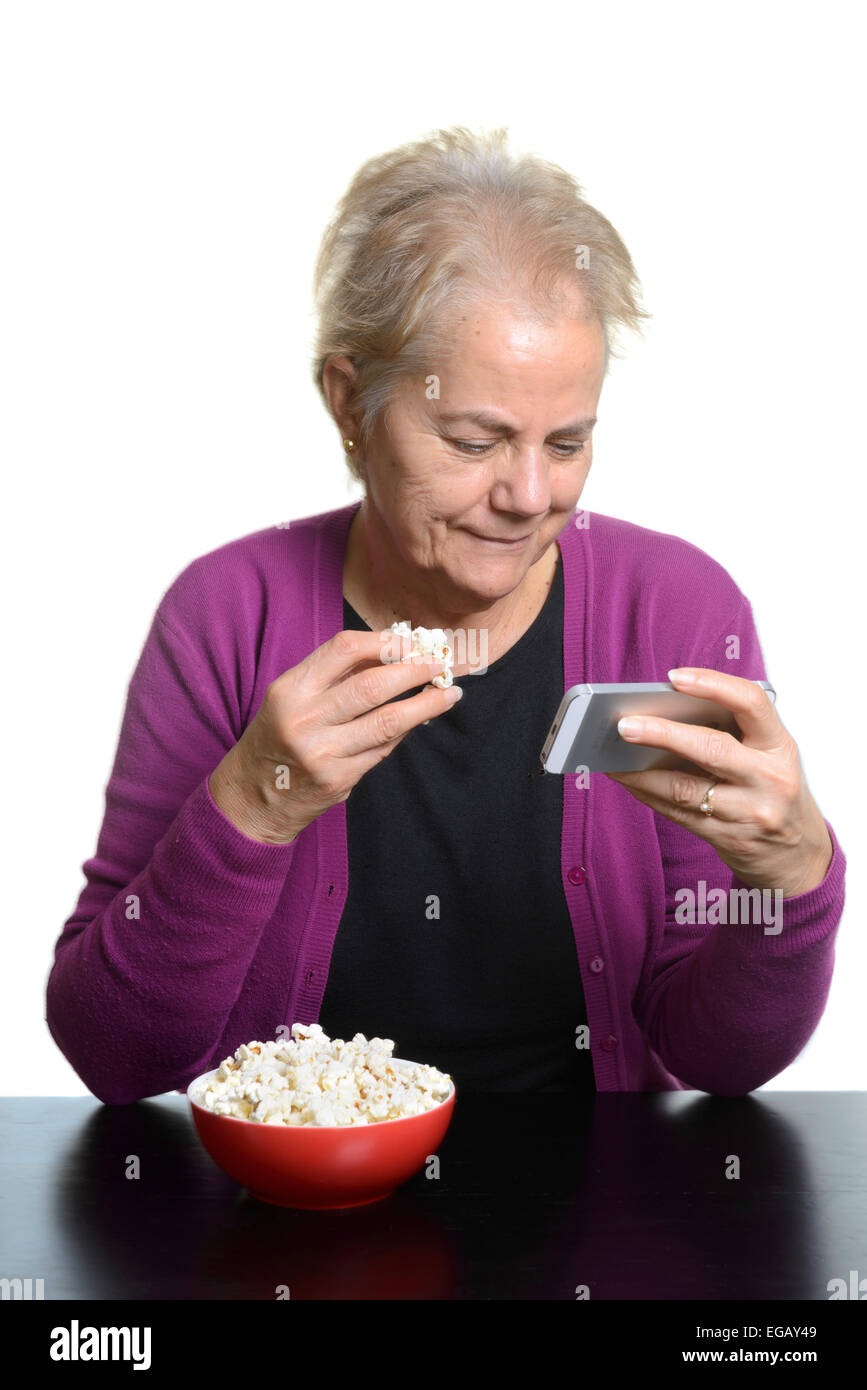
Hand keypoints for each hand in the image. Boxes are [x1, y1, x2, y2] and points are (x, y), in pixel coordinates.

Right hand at [209, 628, 461, 843]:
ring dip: (425, 704)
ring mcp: (322, 752)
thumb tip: (392, 652)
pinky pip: (383, 749)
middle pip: (372, 685)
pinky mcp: (338, 779)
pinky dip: (404, 732)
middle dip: (414, 671)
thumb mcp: (291, 699)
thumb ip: (334, 677)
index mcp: (290, 689)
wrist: (251, 798)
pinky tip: (419, 721)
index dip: (384, 642)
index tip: (411, 641)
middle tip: (439, 664)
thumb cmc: (276, 740)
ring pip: (388, 721)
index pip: (344, 650)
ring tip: (449, 693)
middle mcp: (303, 719)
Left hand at [605, 668, 832, 897]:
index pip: (751, 703)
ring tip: (610, 754)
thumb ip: (732, 733)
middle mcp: (769, 778)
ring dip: (640, 771)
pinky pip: (677, 812)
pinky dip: (647, 793)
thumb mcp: (768, 756)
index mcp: (780, 745)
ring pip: (685, 787)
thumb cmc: (772, 791)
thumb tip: (663, 712)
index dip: (713, 684)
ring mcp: (749, 812)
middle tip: (625, 724)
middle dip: (663, 733)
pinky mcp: (728, 839)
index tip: (674, 678)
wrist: (798, 855)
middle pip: (711, 748)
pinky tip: (627, 779)